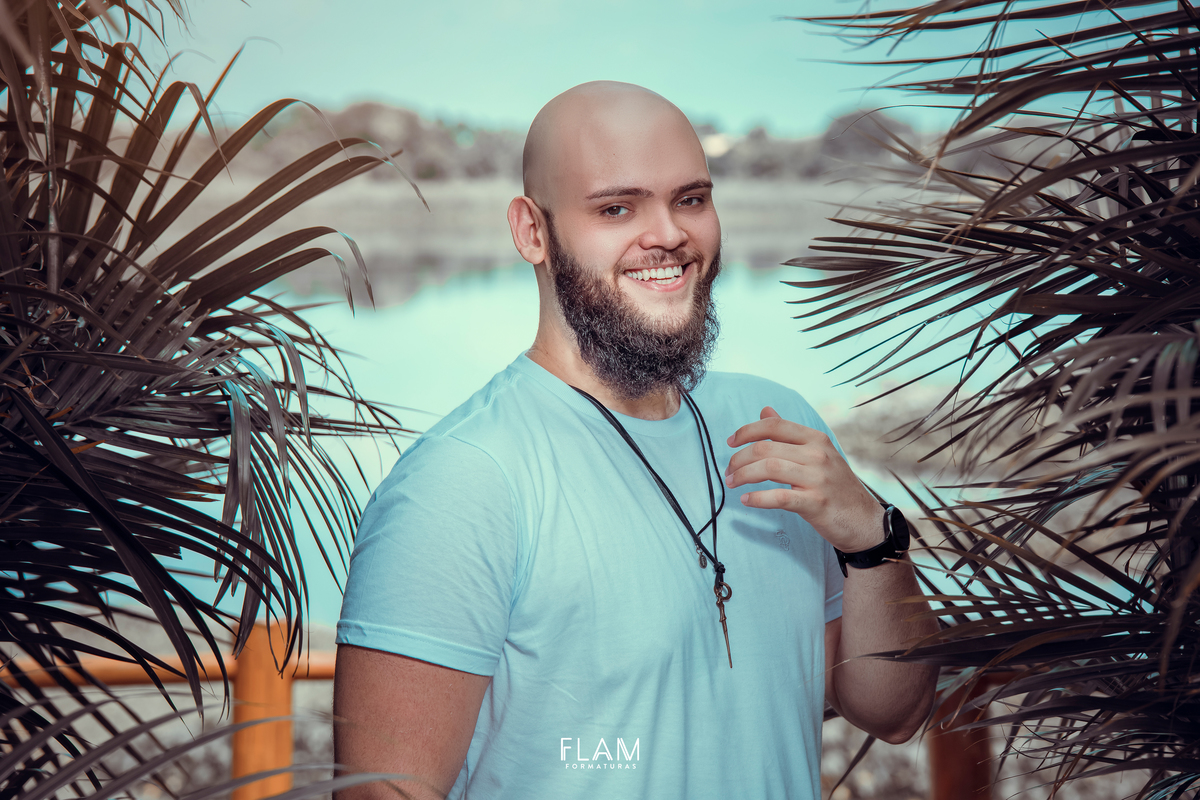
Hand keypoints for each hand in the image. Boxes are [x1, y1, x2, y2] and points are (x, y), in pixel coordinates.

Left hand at [725, 407, 882, 552]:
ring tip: (732, 484)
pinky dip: (758, 498)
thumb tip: (765, 410)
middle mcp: (818, 454)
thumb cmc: (836, 487)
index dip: (747, 431)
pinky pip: (779, 497)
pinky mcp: (816, 502)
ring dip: (743, 476)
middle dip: (739, 458)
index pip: (775, 425)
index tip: (730, 442)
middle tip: (729, 471)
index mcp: (816, 439)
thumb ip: (790, 434)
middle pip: (766, 447)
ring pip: (769, 468)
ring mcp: (818, 478)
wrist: (865, 521)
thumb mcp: (818, 454)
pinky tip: (747, 500)